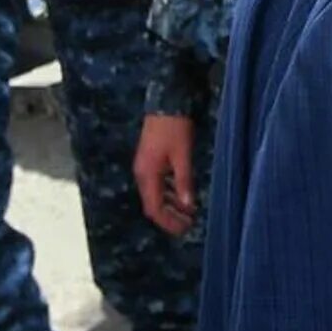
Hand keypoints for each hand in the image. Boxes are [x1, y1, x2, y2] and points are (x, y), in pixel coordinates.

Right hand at [135, 113, 197, 236]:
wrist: (165, 101)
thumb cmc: (175, 128)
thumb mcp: (182, 155)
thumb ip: (184, 181)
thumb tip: (188, 205)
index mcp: (148, 175)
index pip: (154, 208)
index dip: (168, 221)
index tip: (184, 229)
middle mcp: (142, 173)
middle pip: (153, 203)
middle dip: (170, 216)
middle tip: (188, 223)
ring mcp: (145, 165)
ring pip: (156, 193)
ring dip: (170, 204)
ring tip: (188, 211)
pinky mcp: (151, 158)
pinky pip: (158, 182)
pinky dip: (169, 191)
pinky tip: (182, 193)